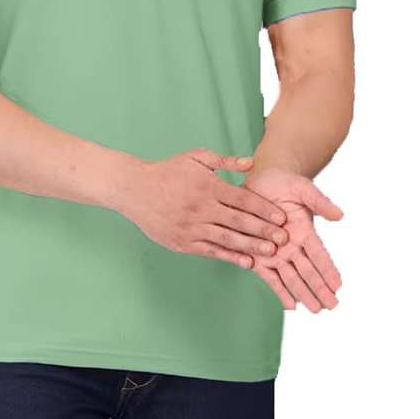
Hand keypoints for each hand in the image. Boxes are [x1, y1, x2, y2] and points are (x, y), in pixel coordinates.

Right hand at [119, 148, 290, 268]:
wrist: (135, 189)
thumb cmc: (169, 171)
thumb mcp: (196, 157)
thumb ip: (225, 161)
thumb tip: (251, 163)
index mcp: (207, 186)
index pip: (242, 199)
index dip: (264, 209)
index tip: (281, 217)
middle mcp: (201, 208)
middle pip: (239, 221)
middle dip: (264, 230)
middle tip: (284, 238)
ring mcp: (191, 227)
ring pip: (228, 238)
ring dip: (251, 246)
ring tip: (271, 252)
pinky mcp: (182, 242)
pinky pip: (211, 251)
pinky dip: (230, 256)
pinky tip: (246, 261)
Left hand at [243, 166, 343, 312]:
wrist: (260, 179)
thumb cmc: (285, 183)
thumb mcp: (304, 189)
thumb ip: (320, 202)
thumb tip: (339, 215)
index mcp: (304, 231)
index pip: (318, 254)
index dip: (327, 269)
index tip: (338, 285)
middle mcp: (292, 245)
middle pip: (307, 270)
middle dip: (319, 288)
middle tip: (331, 305)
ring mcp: (276, 251)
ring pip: (291, 276)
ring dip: (303, 293)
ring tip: (315, 309)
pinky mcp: (258, 252)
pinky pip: (269, 274)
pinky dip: (279, 289)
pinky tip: (290, 305)